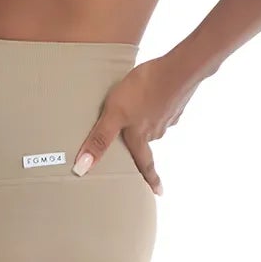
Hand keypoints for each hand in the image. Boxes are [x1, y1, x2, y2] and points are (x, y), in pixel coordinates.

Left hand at [71, 53, 202, 193]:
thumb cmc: (143, 90)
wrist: (177, 68)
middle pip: (148, 143)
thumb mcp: (114, 114)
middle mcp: (157, 129)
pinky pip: (164, 108)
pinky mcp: (175, 99)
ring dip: (149, 125)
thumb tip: (82, 168)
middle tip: (139, 151)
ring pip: (155, 125)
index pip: (145, 164)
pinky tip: (153, 97)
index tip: (158, 193)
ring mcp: (169, 114)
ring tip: (141, 117)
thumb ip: (99, 139)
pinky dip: (158, 106)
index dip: (150, 180)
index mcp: (141, 136)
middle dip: (144, 148)